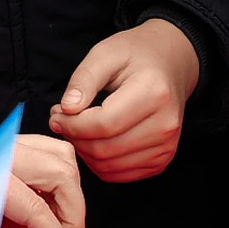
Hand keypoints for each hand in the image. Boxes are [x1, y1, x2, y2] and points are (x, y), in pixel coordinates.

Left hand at [49, 18, 201, 181]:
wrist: (171, 63)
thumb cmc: (136, 54)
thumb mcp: (106, 53)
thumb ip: (84, 79)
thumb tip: (66, 109)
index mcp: (154, 93)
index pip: (103, 124)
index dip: (72, 124)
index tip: (57, 113)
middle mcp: (166, 124)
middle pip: (106, 149)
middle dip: (75, 138)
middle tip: (61, 120)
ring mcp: (166, 145)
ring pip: (110, 166)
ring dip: (84, 152)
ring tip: (75, 129)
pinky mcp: (162, 159)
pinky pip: (121, 175)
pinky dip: (99, 163)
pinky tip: (93, 141)